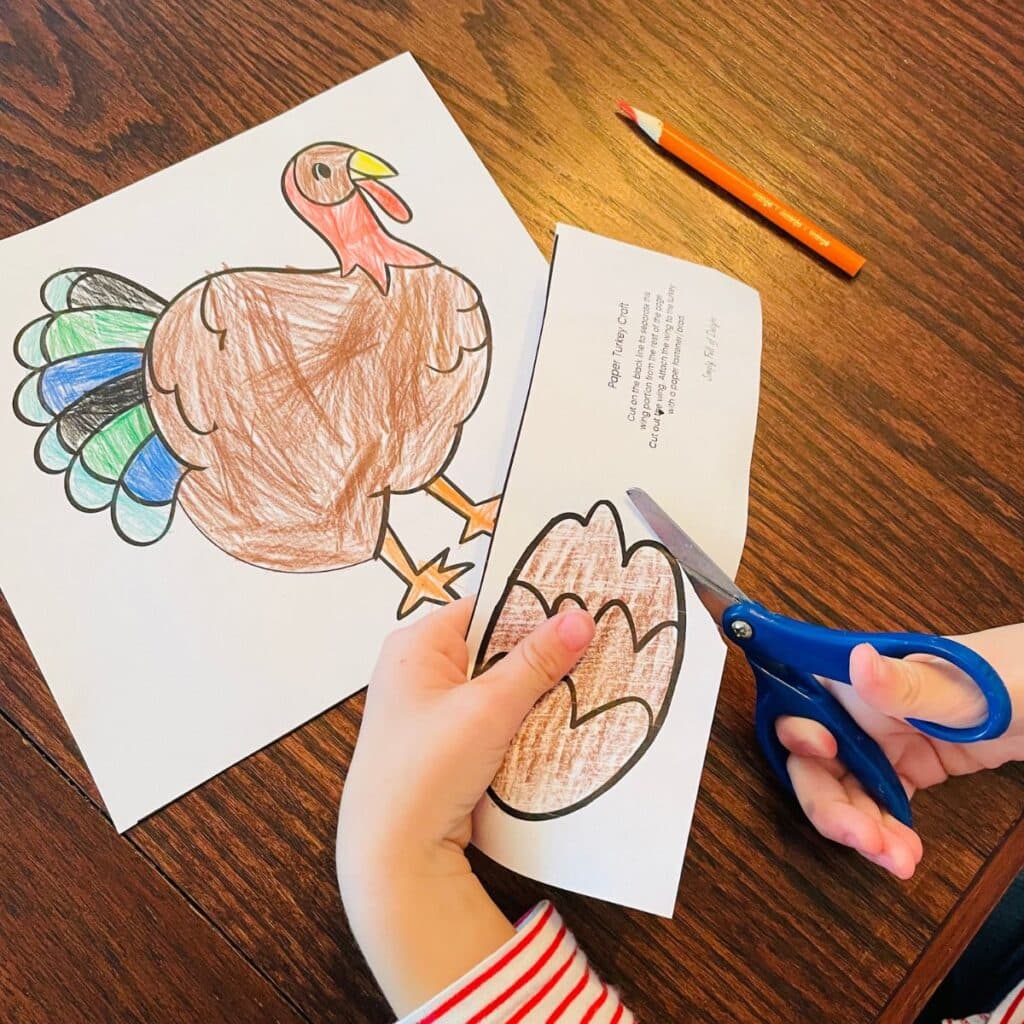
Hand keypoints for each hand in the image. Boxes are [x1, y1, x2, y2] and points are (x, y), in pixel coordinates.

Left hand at [337, 597, 594, 1015]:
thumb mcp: (488, 707)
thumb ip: (536, 661)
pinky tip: (557, 720)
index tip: (582, 607)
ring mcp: (430, 710)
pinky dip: (521, 719)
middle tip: (595, 644)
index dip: (532, 607)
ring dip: (533, 689)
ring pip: (496, 685)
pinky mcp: (444, 746)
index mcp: (415, 645)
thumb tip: (580, 617)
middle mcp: (418, 670)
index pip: (483, 608)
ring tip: (587, 679)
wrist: (393, 856)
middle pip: (492, 646)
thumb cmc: (426, 769)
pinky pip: (491, 718)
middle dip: (539, 651)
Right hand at [776, 623, 1023, 878]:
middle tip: (861, 838)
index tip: (822, 753)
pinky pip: (879, 803)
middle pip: (814, 758)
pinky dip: (885, 832)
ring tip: (896, 859)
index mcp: (860, 674)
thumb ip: (908, 683)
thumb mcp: (964, 686)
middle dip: (830, 803)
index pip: (801, 699)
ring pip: (844, 789)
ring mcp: (883, 739)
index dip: (797, 730)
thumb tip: (857, 662)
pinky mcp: (907, 767)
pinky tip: (904, 852)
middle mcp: (860, 706)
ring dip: (859, 828)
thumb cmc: (1016, 677)